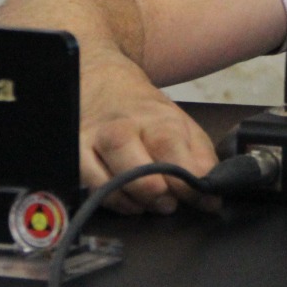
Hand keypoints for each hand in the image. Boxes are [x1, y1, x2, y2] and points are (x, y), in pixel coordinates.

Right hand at [79, 48, 221, 214]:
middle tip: (169, 203)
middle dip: (159, 194)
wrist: (103, 83)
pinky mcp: (74, 154)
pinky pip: (90, 189)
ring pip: (112, 182)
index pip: (172, 150)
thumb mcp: (183, 127)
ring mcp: (94, 141)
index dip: (189, 182)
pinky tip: (127, 199)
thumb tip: (212, 199)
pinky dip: (112, 201)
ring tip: (149, 202)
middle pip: (139, 170)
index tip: (205, 200)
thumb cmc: (147, 113)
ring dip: (135, 201)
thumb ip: (202, 162)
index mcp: (156, 118)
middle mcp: (122, 128)